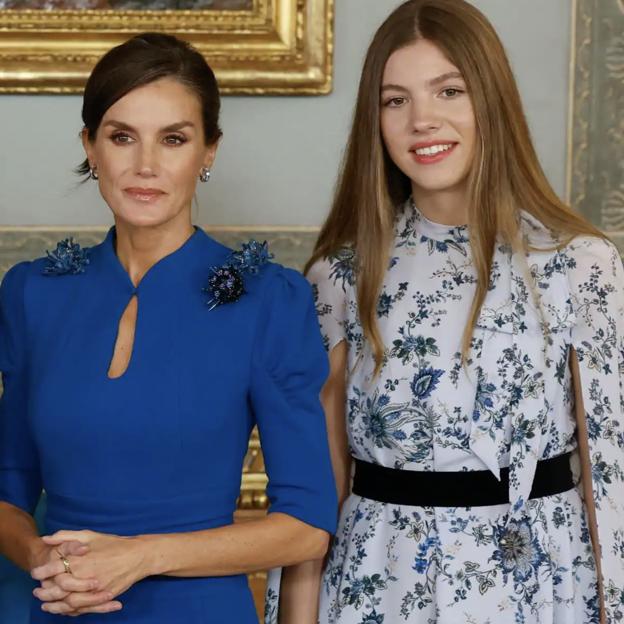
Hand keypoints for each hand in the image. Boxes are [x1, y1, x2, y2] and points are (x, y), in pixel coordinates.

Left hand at [32, 530, 148, 613]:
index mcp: (81, 558)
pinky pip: (81, 609)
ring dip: (54, 605)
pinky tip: (63, 609)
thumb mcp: (90, 535)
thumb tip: (46, 539)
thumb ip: (67, 536)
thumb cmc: (113, 544)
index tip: (35, 573)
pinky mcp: (101, 598)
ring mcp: (93, 589)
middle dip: (45, 591)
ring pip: (67, 602)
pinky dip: (69, 611)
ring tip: (46, 604)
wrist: (138, 556)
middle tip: (37, 591)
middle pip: (58, 588)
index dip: (42, 571)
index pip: (54, 568)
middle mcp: (85, 575)